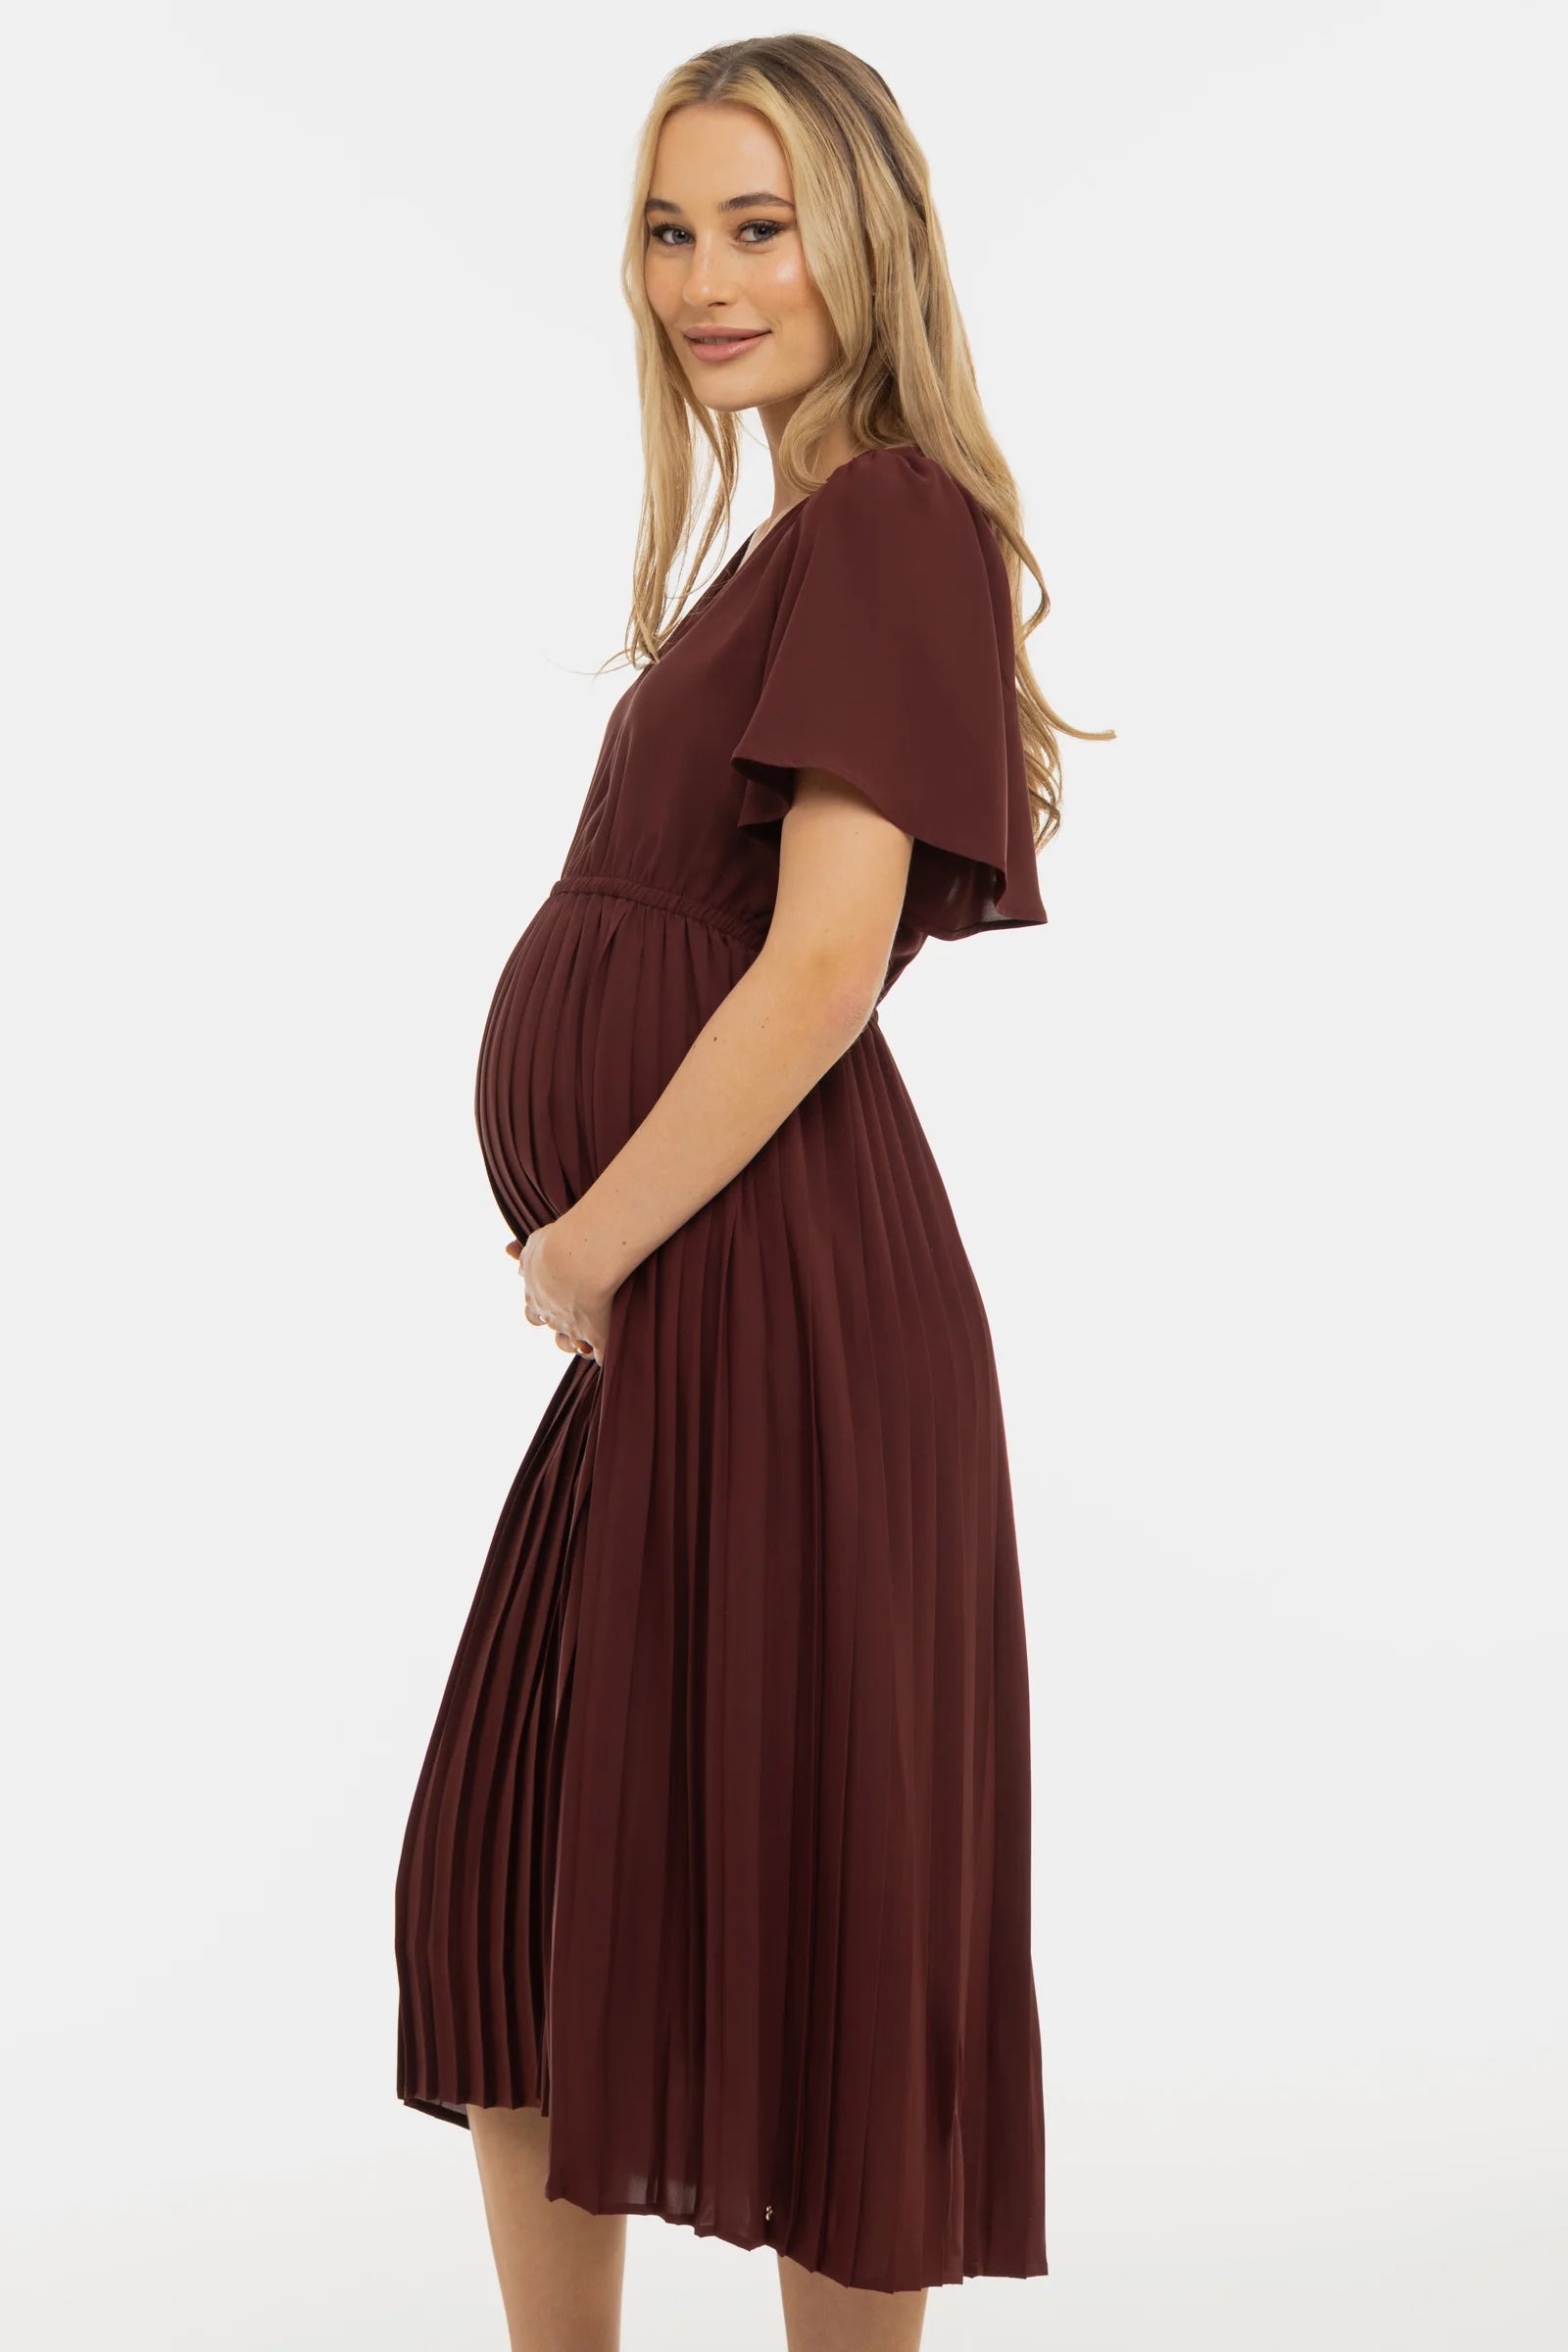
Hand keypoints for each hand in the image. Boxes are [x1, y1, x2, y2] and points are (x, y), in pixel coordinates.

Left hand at [505, 1216, 616, 1366]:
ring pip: (569, 1344)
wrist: (581, 1258)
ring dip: (576, 1341)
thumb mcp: (535, 1244)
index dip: (542, 1309)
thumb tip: (507, 1249)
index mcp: (535, 1296)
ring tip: (586, 1332)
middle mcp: (551, 1316)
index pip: (533, 1312)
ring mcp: (573, 1329)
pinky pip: (599, 1355)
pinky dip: (603, 1353)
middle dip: (558, 1323)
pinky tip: (608, 1347)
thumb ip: (523, 1252)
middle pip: (550, 1327)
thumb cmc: (559, 1245)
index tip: (556, 1298)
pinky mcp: (597, 1337)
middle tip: (572, 1312)